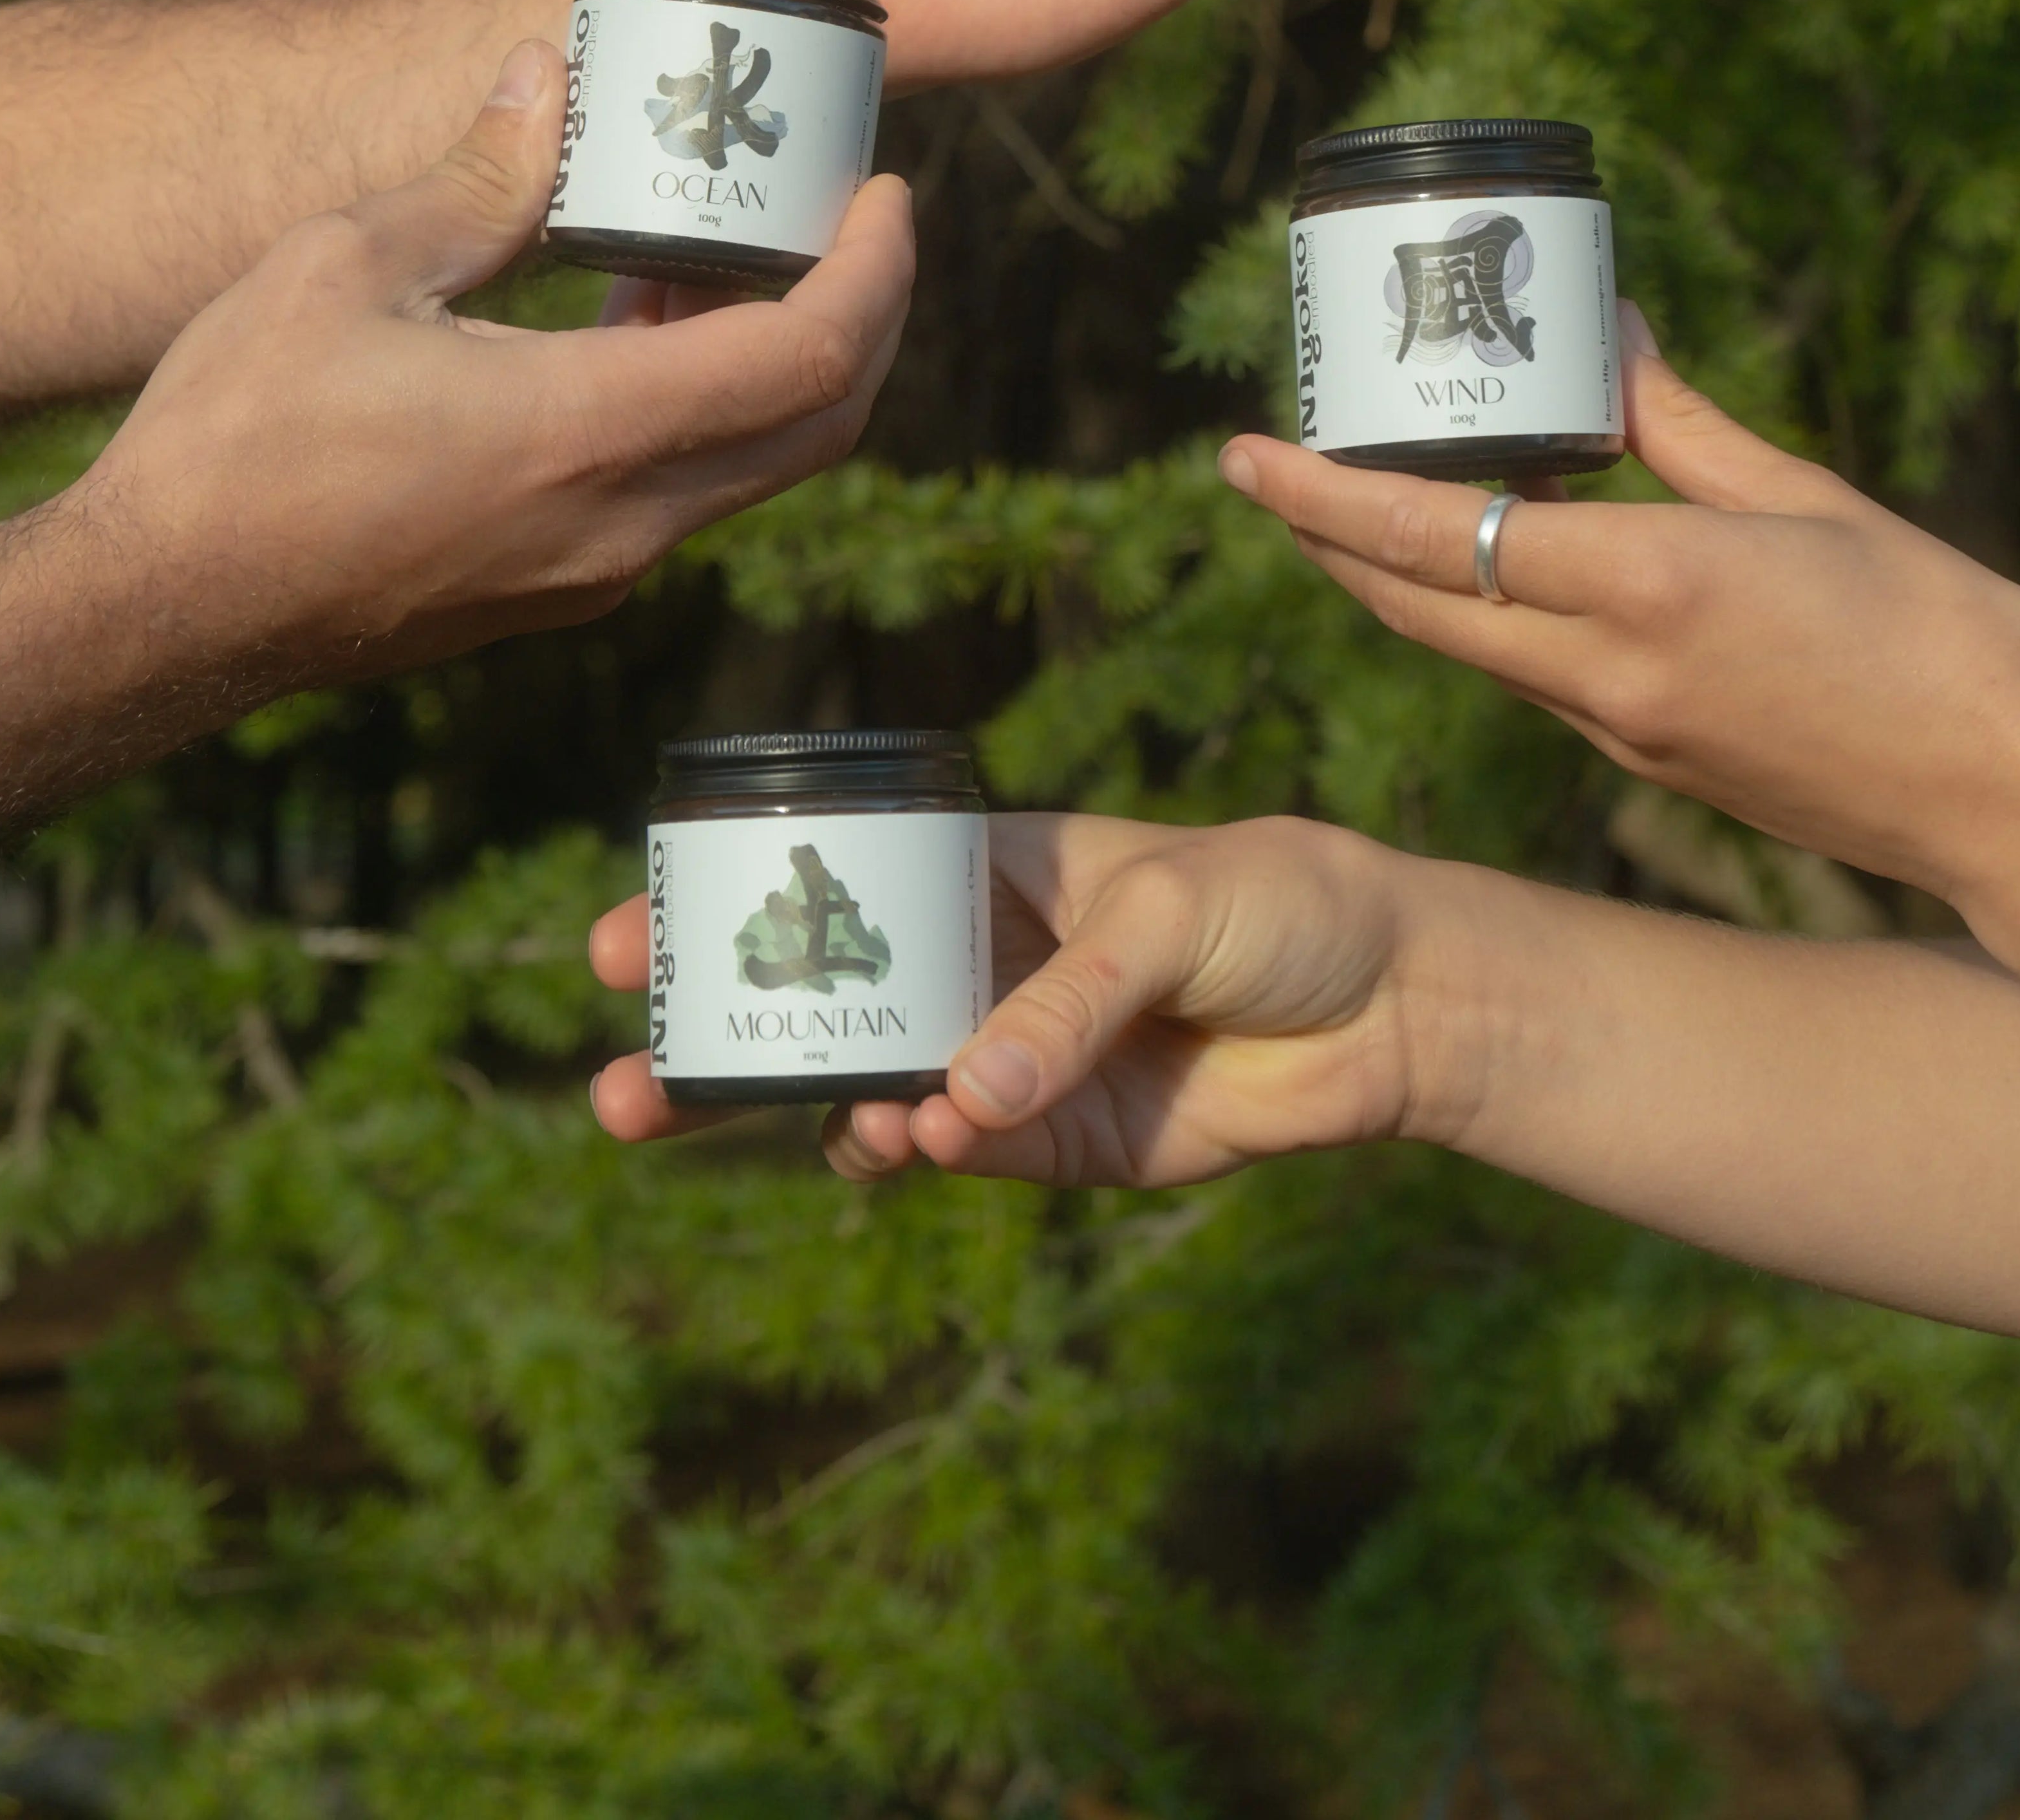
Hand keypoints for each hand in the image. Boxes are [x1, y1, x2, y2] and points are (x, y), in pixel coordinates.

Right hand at [81, 40, 913, 684]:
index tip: (887, 194)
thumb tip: (547, 77)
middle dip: (863, 317)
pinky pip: (679, 495)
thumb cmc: (234, 437)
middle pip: (819, 424)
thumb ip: (473, 179)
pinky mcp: (551, 592)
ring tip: (712, 253)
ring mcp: (591, 572)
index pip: (810, 357)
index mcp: (586, 432)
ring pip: (750, 465)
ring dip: (770, 362)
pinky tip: (628, 328)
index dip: (877, 271)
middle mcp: (619, 521)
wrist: (158, 611)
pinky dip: (700, 409)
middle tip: (845, 220)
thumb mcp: (346, 270)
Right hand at [588, 809, 1452, 1186]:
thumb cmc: (1282, 901)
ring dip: (801, 1111)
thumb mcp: (1170, 911)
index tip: (631, 935)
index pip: (833, 880)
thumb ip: (1067, 1002)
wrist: (1394, 997)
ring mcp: (1010, 1055)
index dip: (732, 905)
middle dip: (719, 1040)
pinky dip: (920, 1152)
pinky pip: (959, 1151)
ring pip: (868, 1090)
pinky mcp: (1057, 1140)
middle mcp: (979, 962)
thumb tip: (960, 1099)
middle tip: (625, 1078)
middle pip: (821, 1004)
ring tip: (758, 1119)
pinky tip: (912, 1139)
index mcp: (986, 867)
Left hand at [1217, 311, 2019, 911]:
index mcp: (1649, 588)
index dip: (1323, 497)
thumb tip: (1609, 333)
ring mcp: (1622, 730)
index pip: (1439, 537)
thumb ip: (1684, 427)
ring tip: (1346, 501)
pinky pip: (1528, 676)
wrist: (2009, 798)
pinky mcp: (1649, 758)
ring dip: (1389, 577)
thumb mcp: (1807, 501)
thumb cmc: (1936, 633)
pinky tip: (1480, 562)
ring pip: (1463, 644)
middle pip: (1415, 604)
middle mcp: (1610, 672)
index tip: (1244, 454)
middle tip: (1264, 470)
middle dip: (1322, 540)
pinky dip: (1477, 613)